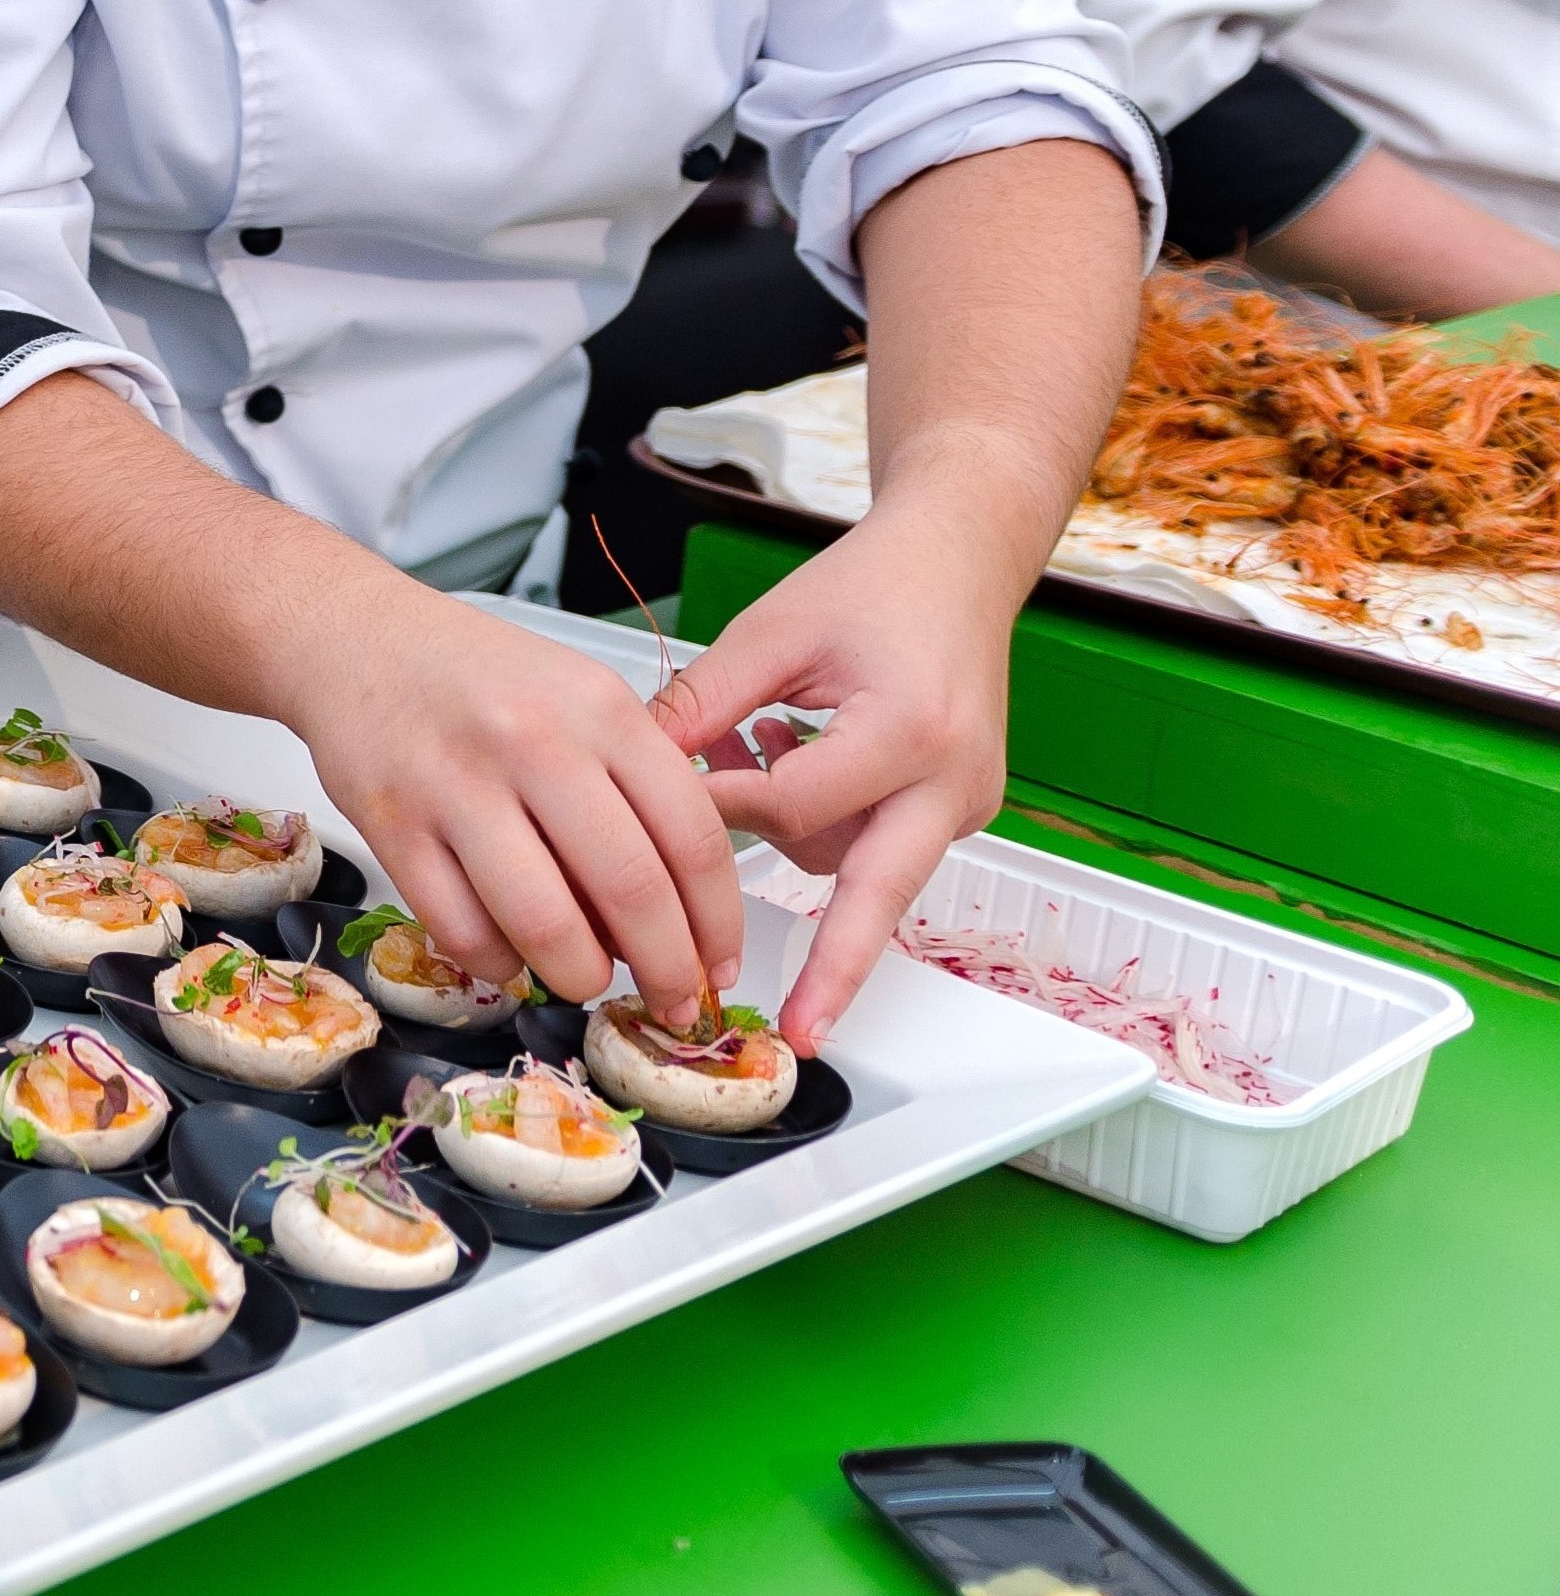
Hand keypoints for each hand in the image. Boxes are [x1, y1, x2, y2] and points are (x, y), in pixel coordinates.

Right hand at [278, 581, 744, 1023]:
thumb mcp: (579, 698)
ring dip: (579, 975)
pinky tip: (508, 953)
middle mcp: (532, 741)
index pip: (691, 836)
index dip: (717, 922)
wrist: (355, 640)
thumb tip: (677, 911)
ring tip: (585, 978)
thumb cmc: (477, 677)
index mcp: (599, 708)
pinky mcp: (392, 824)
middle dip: (666, 971)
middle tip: (672, 1003)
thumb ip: (634, 786)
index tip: (718, 967)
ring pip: (543, 923)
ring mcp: (456, 784)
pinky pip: (460, 929)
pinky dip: (497, 963)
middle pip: (631, 890)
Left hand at [654, 503, 1013, 1052]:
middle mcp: (952, 782)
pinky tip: (793, 746)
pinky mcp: (954, 811)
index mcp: (912, 732)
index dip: (727, 799)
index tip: (678, 789)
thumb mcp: (772, 633)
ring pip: (858, 864)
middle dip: (838, 967)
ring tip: (764, 735)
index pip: (797, 805)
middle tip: (800, 1031)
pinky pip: (872, 842)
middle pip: (879, 894)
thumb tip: (633, 771)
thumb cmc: (872, 586)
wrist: (959, 564)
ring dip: (792, 828)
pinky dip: (822, 816)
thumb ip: (703, 705)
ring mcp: (963, 805)